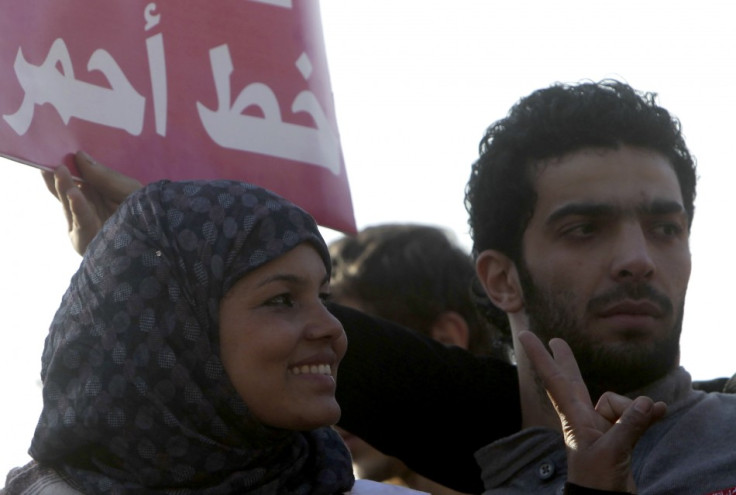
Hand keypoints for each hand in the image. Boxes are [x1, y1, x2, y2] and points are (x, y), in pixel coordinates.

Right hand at [42, 151, 141, 255]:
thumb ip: (103, 175)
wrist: (158, 235)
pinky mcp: (86, 238)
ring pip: (70, 203)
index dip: (62, 168)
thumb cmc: (143, 209)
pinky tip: (73, 193)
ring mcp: (83, 224)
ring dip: (63, 187)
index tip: (52, 152)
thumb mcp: (126, 188)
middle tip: (49, 161)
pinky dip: (77, 207)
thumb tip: (79, 154)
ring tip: (58, 171)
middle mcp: (86, 208)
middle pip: (66, 191)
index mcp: (93, 194)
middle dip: (57, 176)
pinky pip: (82, 220)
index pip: (73, 180)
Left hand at [518, 331, 666, 492]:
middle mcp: (583, 416)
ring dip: (634, 413)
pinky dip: (648, 415)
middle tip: (555, 340)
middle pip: (574, 380)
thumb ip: (629, 425)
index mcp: (572, 416)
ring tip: (629, 440)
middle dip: (566, 360)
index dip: (540, 355)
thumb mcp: (612, 451)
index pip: (553, 378)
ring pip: (621, 402)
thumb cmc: (598, 480)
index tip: (523, 335)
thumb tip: (648, 402)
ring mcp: (600, 425)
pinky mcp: (617, 435)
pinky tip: (661, 412)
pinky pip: (636, 415)